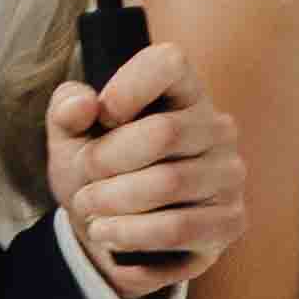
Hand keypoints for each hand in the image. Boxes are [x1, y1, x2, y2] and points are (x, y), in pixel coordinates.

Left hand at [43, 38, 240, 289]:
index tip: (100, 121)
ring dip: (113, 203)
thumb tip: (82, 105)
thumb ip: (67, 110)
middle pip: (162, 133)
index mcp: (183, 90)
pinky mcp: (231, 220)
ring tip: (88, 211)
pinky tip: (109, 234)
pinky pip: (179, 228)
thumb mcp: (70, 137)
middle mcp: (217, 126)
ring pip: (168, 184)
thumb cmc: (98, 171)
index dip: (124, 89)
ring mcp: (228, 174)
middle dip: (105, 162)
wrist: (116, 231)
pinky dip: (132, 235)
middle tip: (82, 183)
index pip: (168, 63)